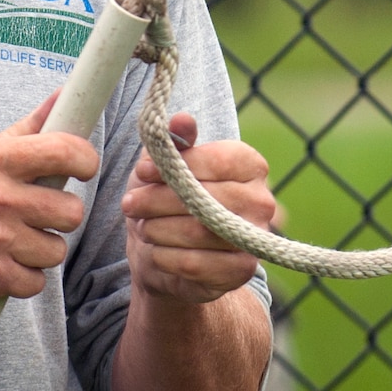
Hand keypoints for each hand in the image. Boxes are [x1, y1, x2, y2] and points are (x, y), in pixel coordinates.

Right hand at [0, 92, 100, 305]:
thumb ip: (25, 130)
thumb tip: (62, 96)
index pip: (66, 152)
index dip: (86, 161)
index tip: (82, 168)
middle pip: (72, 211)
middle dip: (58, 214)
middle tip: (36, 212)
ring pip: (57, 249)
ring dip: (40, 249)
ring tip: (13, 240)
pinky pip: (36, 282)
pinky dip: (22, 278)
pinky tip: (0, 263)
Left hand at [121, 113, 276, 304]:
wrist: (173, 255)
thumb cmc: (170, 200)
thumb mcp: (166, 165)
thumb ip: (175, 141)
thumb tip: (182, 119)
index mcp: (250, 165)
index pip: (217, 161)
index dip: (175, 165)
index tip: (142, 170)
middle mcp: (262, 200)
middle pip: (207, 198)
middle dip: (159, 200)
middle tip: (129, 204)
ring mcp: (256, 238)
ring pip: (200, 231)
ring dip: (160, 229)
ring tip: (141, 226)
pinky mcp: (243, 271)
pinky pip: (198, 264)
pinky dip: (167, 257)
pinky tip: (154, 251)